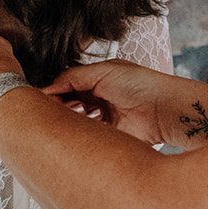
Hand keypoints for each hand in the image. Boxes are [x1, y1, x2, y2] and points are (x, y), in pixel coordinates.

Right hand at [42, 59, 185, 146]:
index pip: (62, 87)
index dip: (53, 93)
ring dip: (76, 119)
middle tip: (73, 107)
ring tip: (88, 114)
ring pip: (73, 123)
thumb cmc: (140, 84)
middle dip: (64, 107)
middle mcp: (94, 100)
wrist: (163, 109)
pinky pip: (87, 137)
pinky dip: (86, 132)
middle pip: (65, 107)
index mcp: (93, 81)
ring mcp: (100, 119)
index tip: (44, 99)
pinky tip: (95, 123)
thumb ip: (72, 77)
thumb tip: (46, 88)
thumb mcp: (102, 72)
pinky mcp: (107, 136)